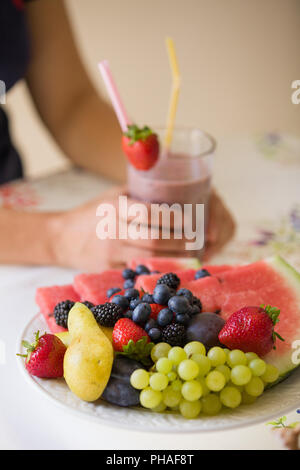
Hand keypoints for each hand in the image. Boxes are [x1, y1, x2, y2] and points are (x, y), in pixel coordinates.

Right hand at [52, 186, 234, 270]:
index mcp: (116, 206)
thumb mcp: (113, 195)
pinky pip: (139, 268)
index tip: (194, 220)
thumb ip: (140, 195)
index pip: (150, 213)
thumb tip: (177, 192)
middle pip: (153, 239)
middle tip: (200, 240)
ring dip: (175, 257)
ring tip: (194, 254)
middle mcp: (113, 229)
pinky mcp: (108, 267)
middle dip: (181, 241)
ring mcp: (110, 251)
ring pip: (149, 257)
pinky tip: (173, 265)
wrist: (62, 237)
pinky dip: (158, 267)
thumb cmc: (93, 212)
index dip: (175, 218)